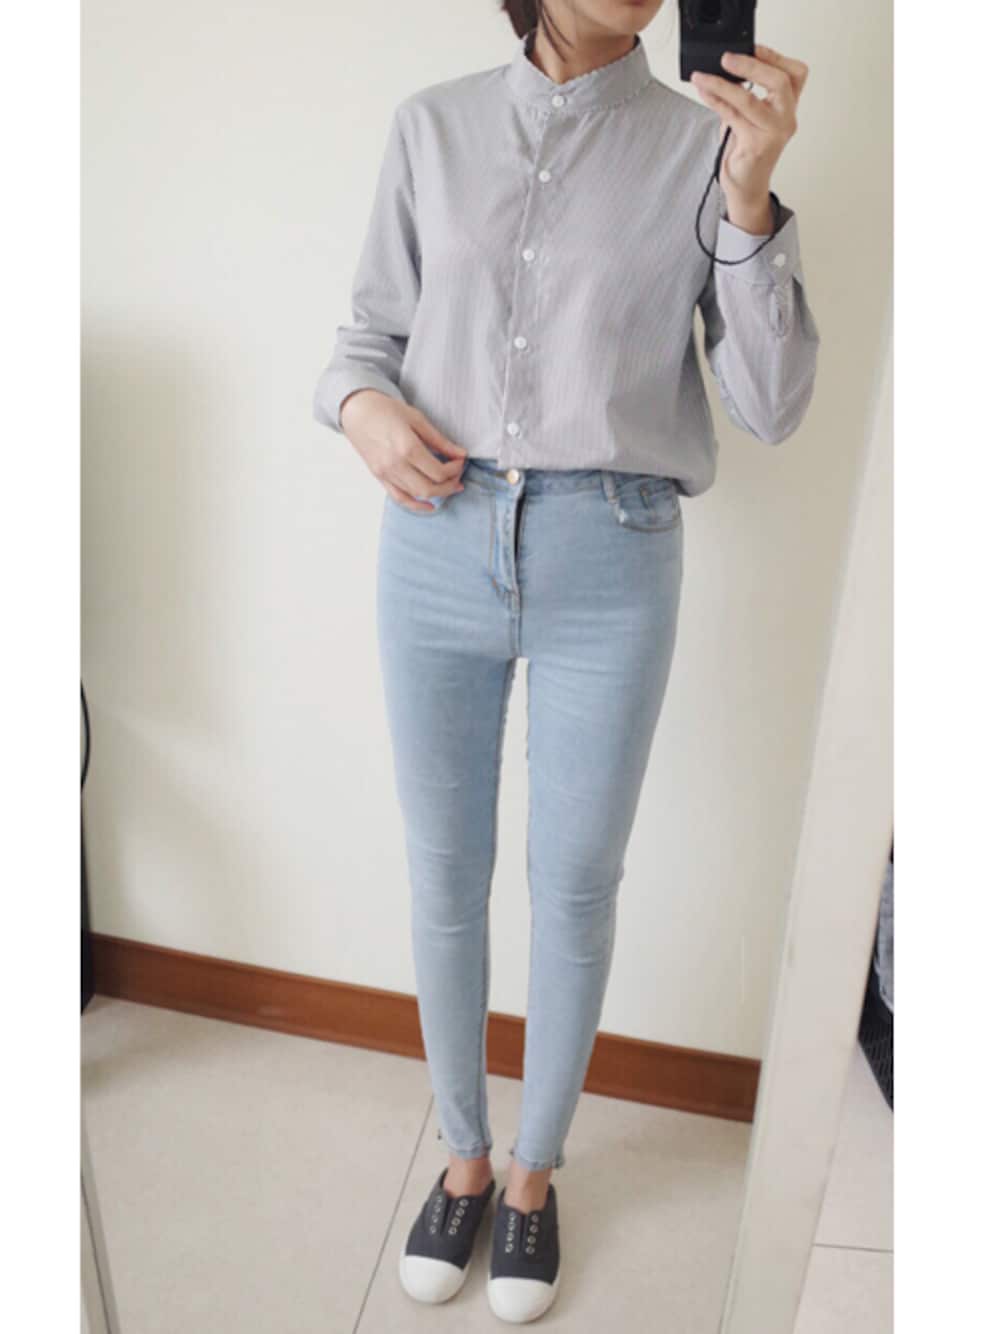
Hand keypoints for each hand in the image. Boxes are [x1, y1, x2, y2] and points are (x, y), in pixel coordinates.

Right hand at [341, 389, 467, 511]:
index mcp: (407, 447)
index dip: (455, 469)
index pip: (439, 471)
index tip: (460, 460)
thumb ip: (440, 440)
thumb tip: (460, 454)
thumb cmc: (386, 410)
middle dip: (450, 485)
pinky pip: (399, 498)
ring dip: (438, 493)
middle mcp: (395, 464)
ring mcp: (385, 473)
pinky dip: (416, 505)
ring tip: (450, 485)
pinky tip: (430, 506)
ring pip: (417, 495)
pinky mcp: (379, 477)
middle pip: (430, 488)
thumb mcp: (417, 419)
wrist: (357, 411)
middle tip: (458, 475)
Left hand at [691, 43, 808, 229]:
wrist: (746, 186)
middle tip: (726, 58)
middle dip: (751, 66)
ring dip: (721, 85)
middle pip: (779, 81)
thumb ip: (747, 94)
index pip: (795, 74)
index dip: (775, 57)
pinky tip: (704, 93)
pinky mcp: (757, 145)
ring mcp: (774, 133)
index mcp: (789, 108)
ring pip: (749, 100)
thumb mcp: (750, 116)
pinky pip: (733, 116)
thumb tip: (724, 70)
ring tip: (702, 77)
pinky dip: (716, 102)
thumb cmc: (747, 150)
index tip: (752, 46)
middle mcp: (786, 119)